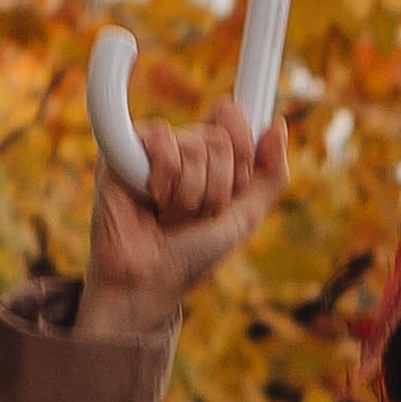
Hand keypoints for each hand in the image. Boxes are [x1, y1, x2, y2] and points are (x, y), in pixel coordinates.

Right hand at [77, 94, 288, 341]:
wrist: (150, 280)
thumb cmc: (193, 253)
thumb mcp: (245, 217)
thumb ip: (271, 175)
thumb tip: (278, 126)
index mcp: (210, 155)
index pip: (236, 121)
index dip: (243, 155)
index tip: (234, 188)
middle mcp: (181, 145)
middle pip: (220, 141)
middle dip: (216, 190)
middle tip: (194, 215)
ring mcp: (151, 147)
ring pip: (194, 146)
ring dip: (190, 196)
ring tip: (169, 216)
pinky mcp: (121, 149)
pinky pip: (161, 141)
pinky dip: (164, 182)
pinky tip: (151, 201)